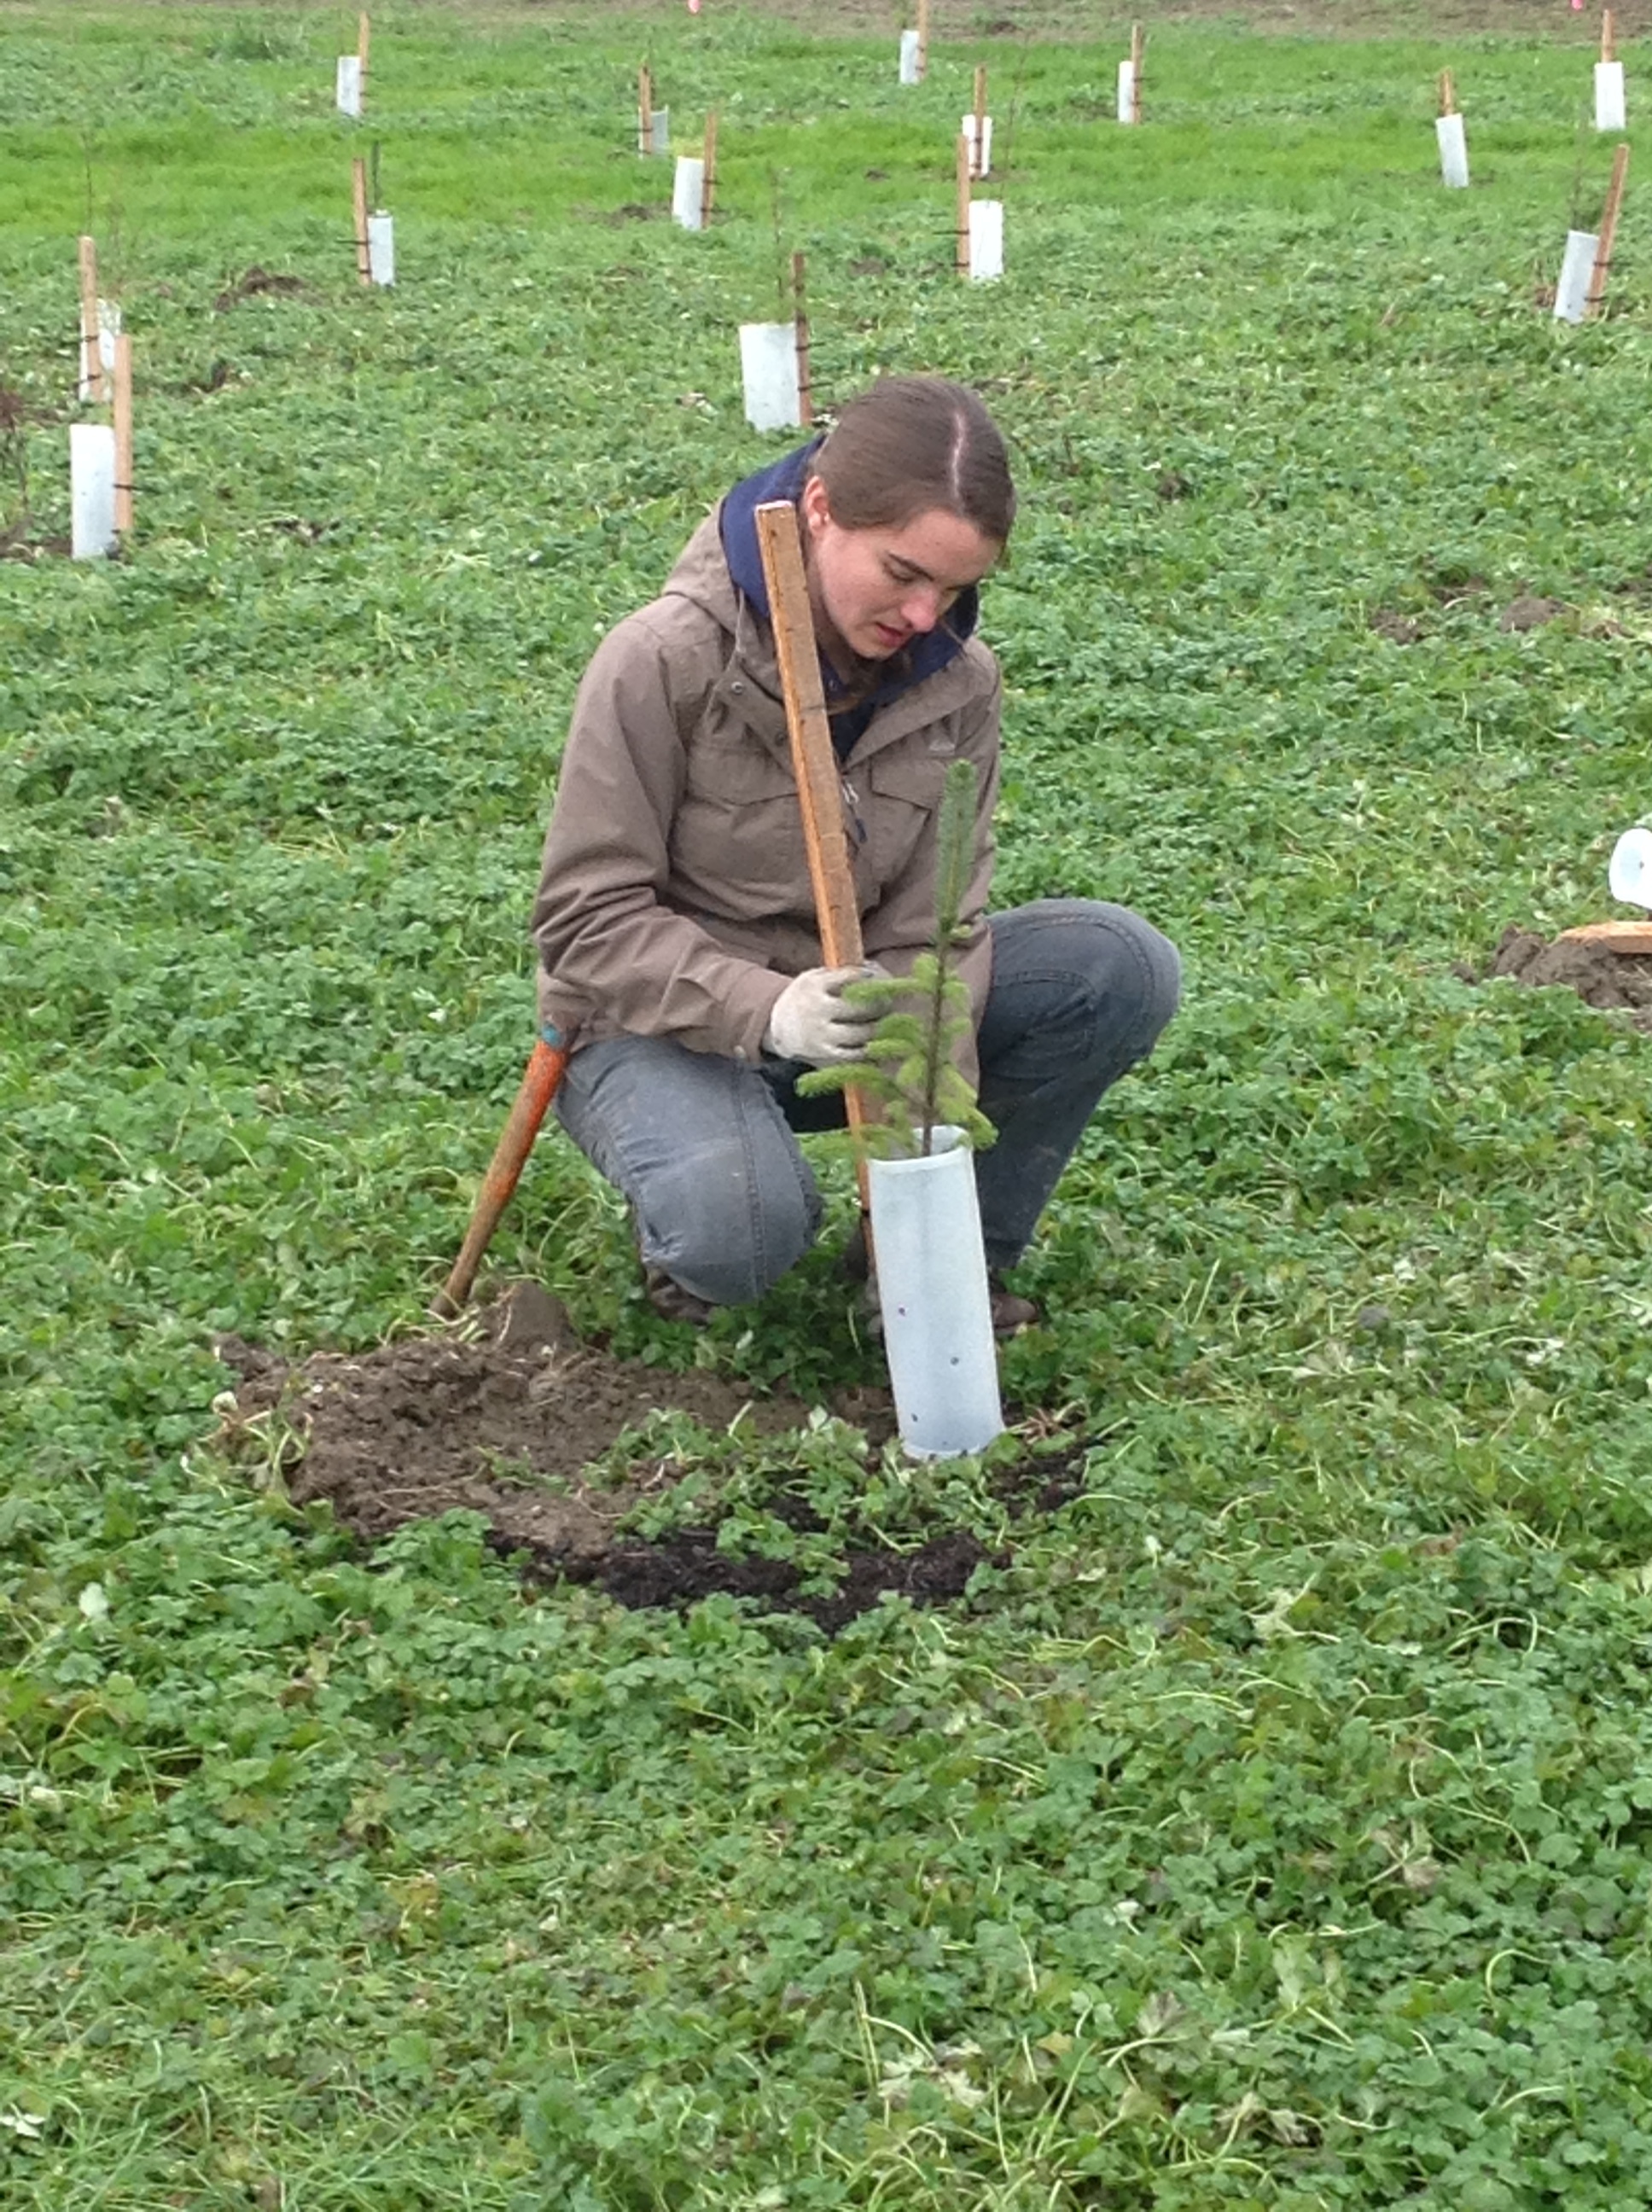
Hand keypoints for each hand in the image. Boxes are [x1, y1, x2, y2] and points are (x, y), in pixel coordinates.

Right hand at [764, 966, 880, 1065]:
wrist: (779, 1025)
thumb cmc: (806, 997)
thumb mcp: (814, 978)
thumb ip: (839, 974)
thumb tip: (875, 973)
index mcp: (814, 985)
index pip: (850, 977)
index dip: (870, 977)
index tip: (878, 978)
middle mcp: (817, 1009)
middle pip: (858, 1007)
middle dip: (879, 1005)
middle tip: (889, 1003)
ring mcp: (821, 1033)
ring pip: (859, 1033)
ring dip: (877, 1028)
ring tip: (886, 1023)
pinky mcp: (824, 1052)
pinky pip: (852, 1053)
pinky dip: (867, 1048)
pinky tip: (874, 1041)